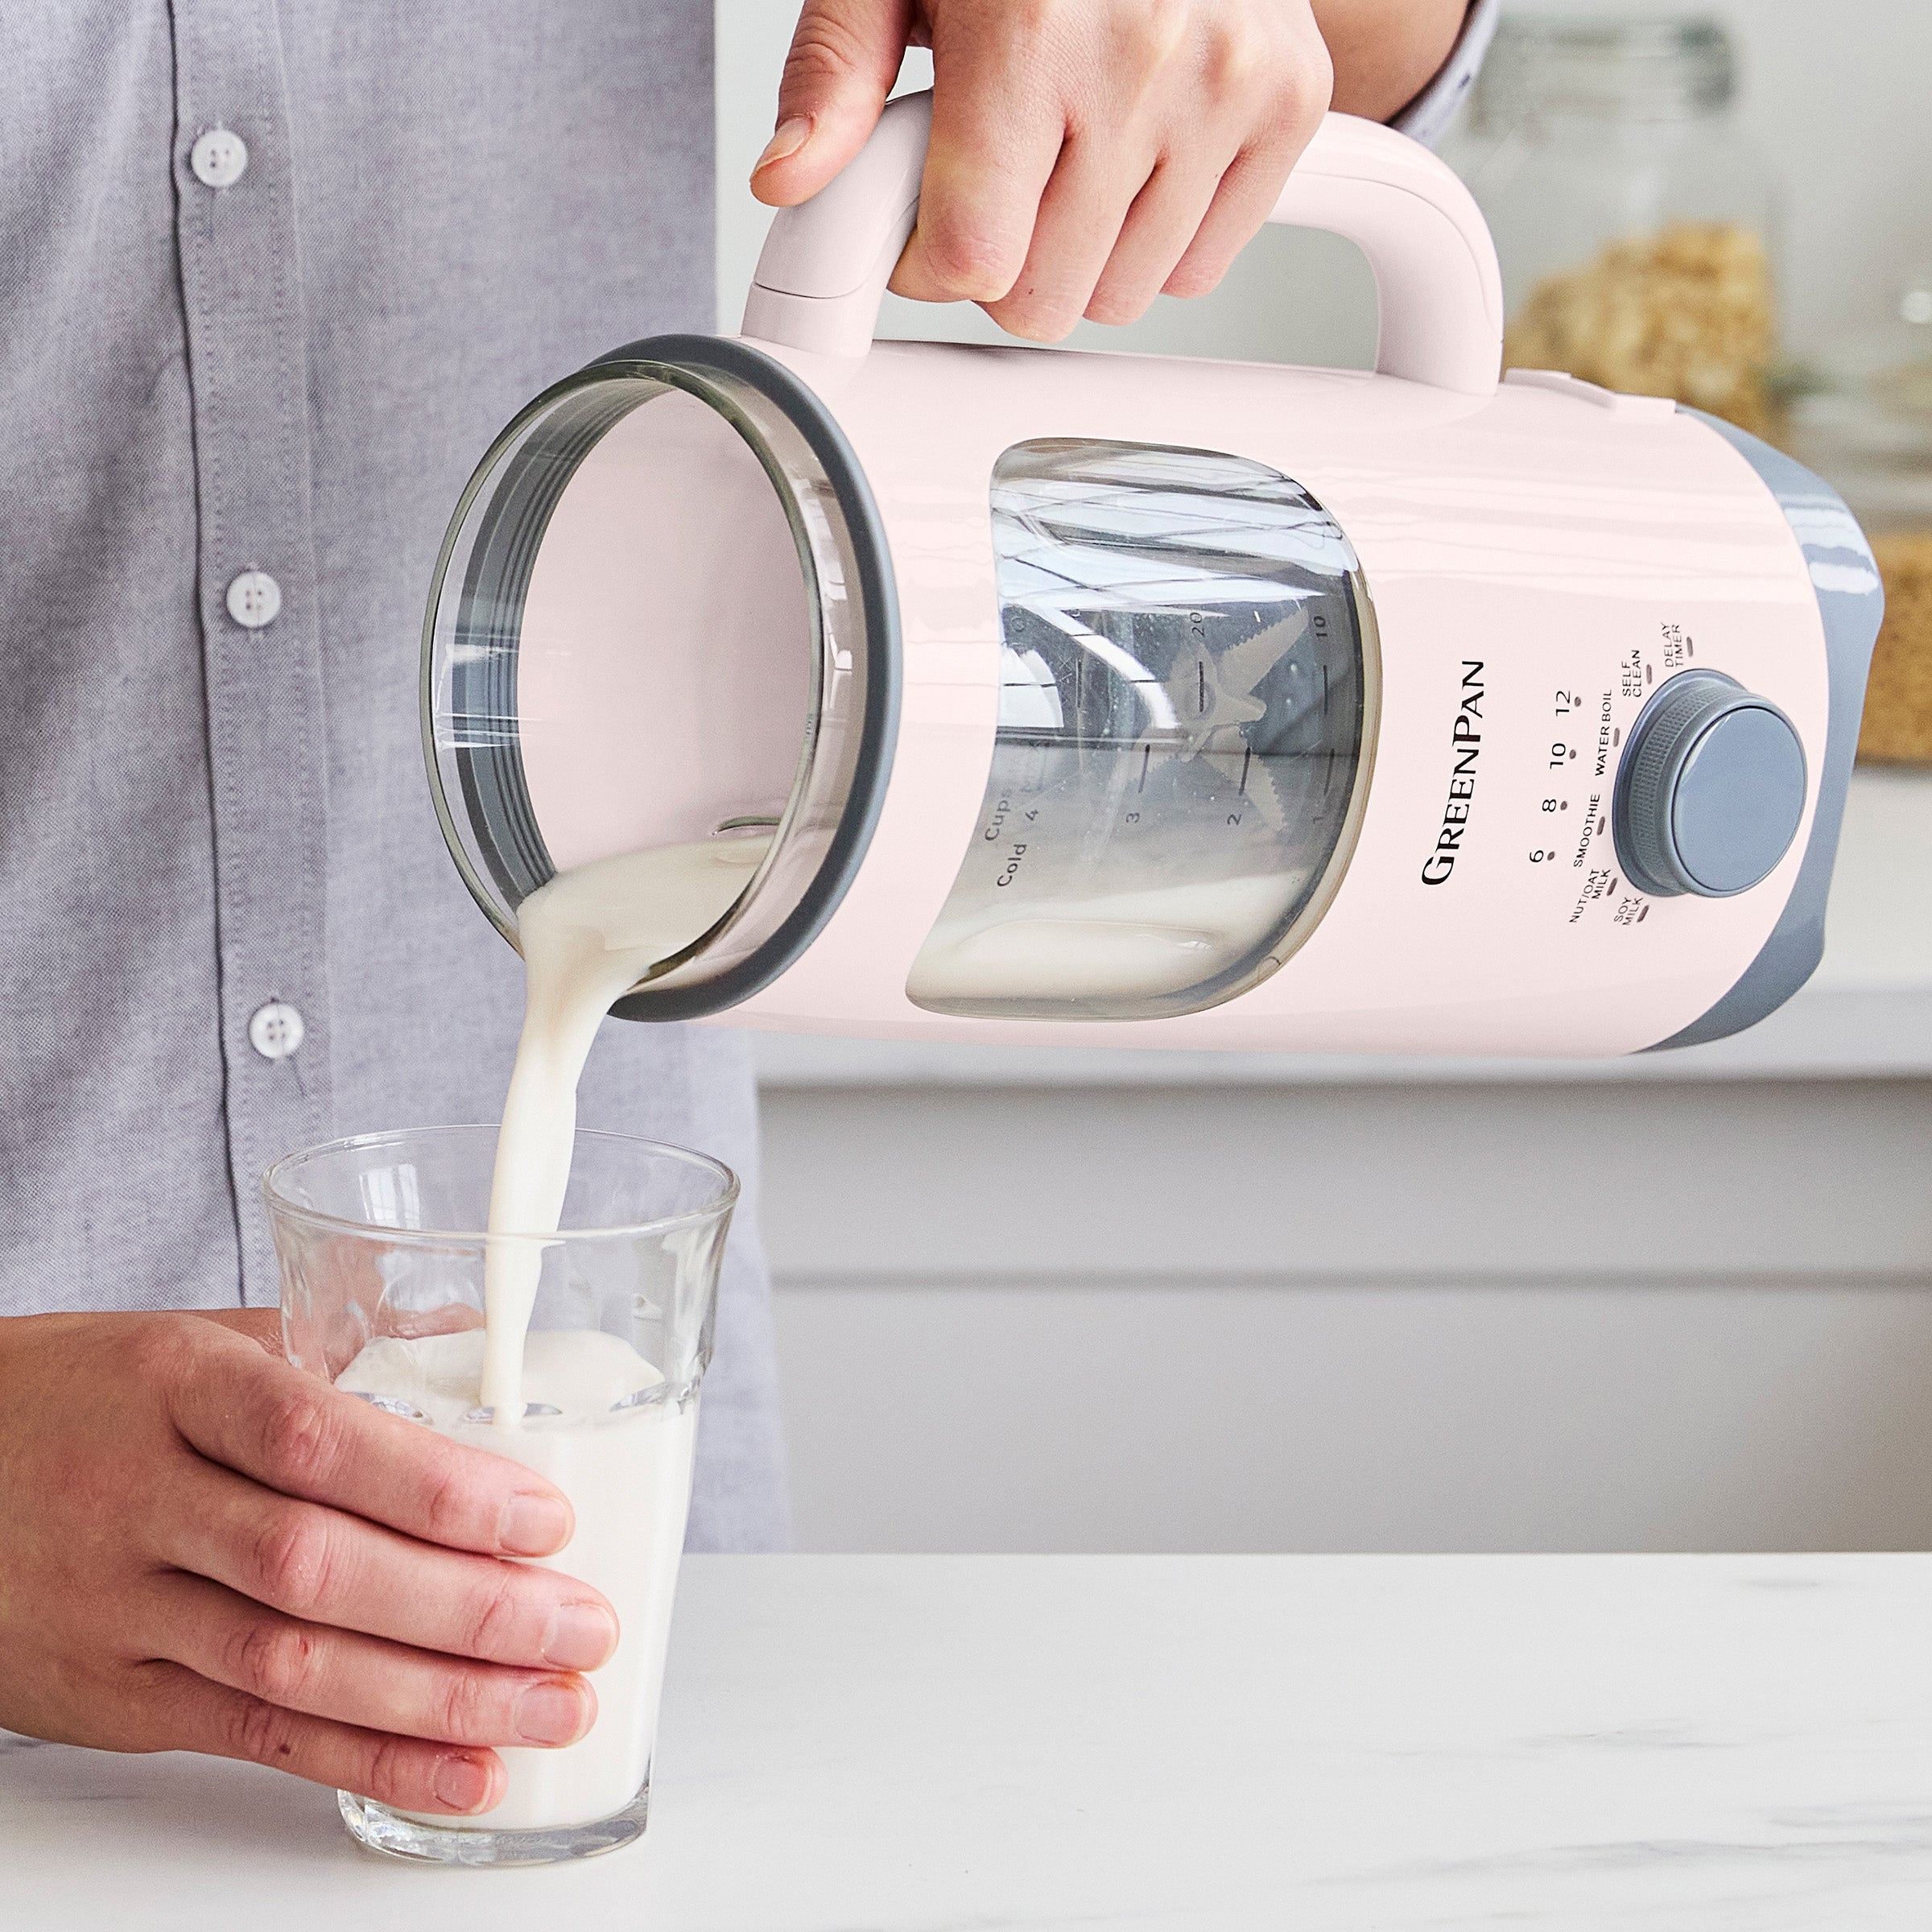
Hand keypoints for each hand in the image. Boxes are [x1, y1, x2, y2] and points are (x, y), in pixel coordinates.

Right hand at [0, 1310, 618, 1815]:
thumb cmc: (85, 1397)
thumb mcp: (196, 1341)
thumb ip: (338, 1347)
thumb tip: (489, 1343)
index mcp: (178, 1385)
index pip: (318, 1438)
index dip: (436, 1488)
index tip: (544, 1518)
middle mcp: (142, 1498)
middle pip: (318, 1566)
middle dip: (469, 1609)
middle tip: (581, 1625)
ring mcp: (119, 1608)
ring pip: (293, 1665)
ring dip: (440, 1701)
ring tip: (553, 1706)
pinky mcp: (113, 1698)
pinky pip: (254, 1735)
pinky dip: (367, 1762)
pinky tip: (462, 1772)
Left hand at [752, 0, 1468, 341]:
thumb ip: (836, 72)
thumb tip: (788, 177)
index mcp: (1032, 27)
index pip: (971, 260)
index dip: (926, 264)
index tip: (920, 223)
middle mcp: (1143, 59)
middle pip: (1045, 299)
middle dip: (1000, 265)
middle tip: (993, 181)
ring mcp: (1228, 86)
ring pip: (1122, 297)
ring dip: (1076, 257)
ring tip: (1064, 157)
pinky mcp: (1288, 103)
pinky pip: (1201, 266)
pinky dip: (1156, 239)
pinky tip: (1130, 159)